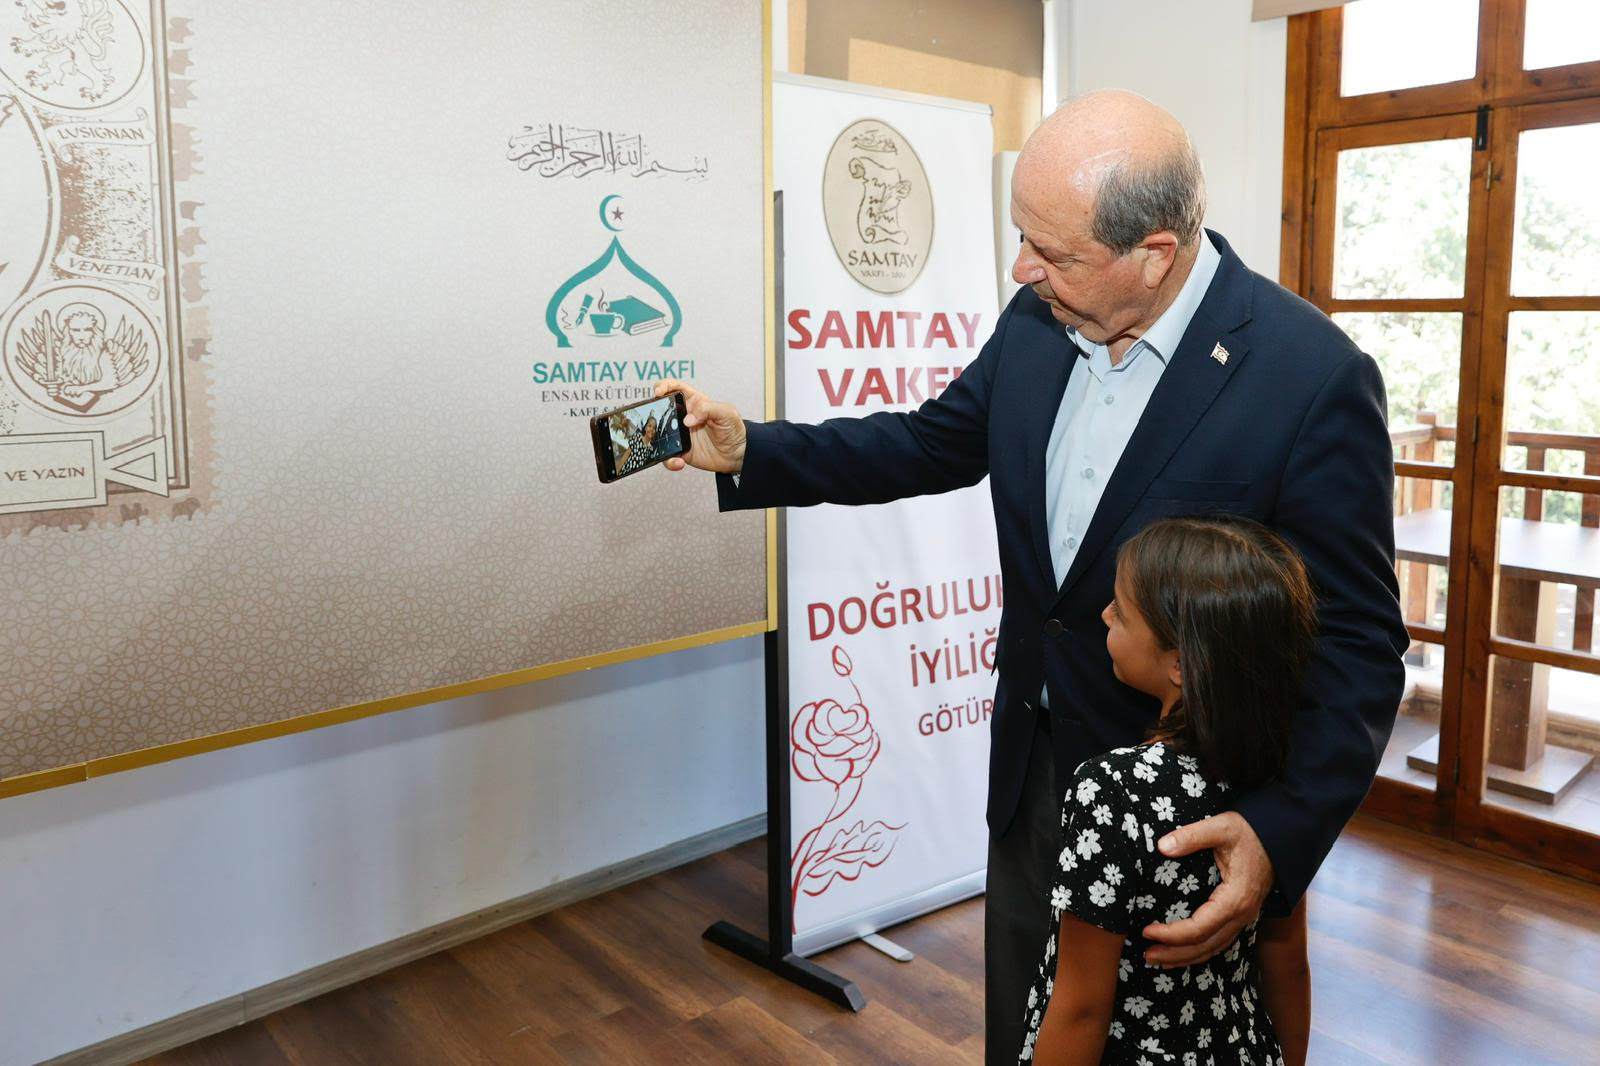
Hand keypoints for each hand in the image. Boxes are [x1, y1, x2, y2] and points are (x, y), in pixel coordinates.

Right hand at [654, 378, 746, 474]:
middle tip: (654, 418)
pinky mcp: (680, 451)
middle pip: (661, 409)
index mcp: (694, 401)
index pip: (674, 387)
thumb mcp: (727, 412)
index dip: (664, 386)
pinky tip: (679, 462)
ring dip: (657, 438)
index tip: (659, 392)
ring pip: (659, 433)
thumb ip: (708, 409)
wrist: (737, 454)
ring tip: (666, 444)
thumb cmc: (733, 429)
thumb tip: (687, 419)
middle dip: (653, 412)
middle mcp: (683, 416)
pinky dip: (669, 460)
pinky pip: (667, 456)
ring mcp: (680, 434)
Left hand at [1140, 811, 1272, 966]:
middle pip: (1205, 945)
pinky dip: (1200, 951)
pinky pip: (1220, 941)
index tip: (1147, 931)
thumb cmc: (1250, 831)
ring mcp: (1244, 918)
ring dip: (1186, 957)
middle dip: (1174, 953)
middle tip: (1146, 955)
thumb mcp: (1221, 827)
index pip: (1199, 928)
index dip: (1171, 934)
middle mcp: (1242, 915)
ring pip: (1214, 948)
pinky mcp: (1242, 915)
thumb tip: (1162, 846)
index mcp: (1235, 898)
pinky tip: (1184, 953)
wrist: (1280, 838)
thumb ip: (1192, 836)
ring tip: (1159, 960)